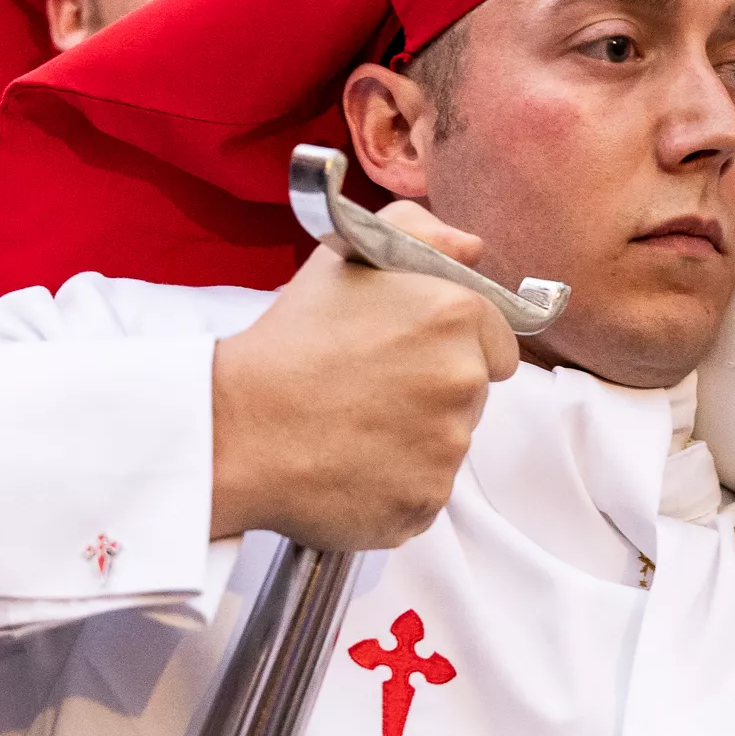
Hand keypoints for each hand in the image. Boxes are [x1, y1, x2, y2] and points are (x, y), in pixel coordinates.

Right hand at [208, 201, 519, 551]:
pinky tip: (350, 464)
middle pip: (473, 393)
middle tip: (370, 389)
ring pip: (448, 444)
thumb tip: (471, 249)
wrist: (236, 429)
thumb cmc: (288, 346)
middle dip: (433, 391)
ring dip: (414, 440)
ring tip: (352, 426)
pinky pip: (424, 492)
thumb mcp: (348, 258)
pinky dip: (395, 485)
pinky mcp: (425, 501)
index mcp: (455, 315)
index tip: (410, 353)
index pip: (498, 341)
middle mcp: (463, 380)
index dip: (453, 346)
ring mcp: (447, 448)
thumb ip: (421, 234)